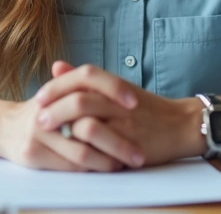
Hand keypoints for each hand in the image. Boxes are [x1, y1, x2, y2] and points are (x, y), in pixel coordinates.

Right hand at [0, 96, 130, 171]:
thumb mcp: (59, 94)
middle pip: (88, 122)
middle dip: (119, 139)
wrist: (2, 128)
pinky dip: (91, 169)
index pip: (87, 77)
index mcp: (55, 88)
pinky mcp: (33, 154)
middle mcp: (46, 109)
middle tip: (141, 148)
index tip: (136, 102)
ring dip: (108, 160)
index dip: (114, 88)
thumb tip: (127, 89)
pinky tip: (106, 168)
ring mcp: (38, 132)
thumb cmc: (41, 112)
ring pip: (82, 151)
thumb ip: (86, 89)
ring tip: (127, 163)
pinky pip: (69, 166)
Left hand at [34, 62, 204, 166]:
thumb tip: (57, 66)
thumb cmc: (146, 108)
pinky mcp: (131, 145)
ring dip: (66, 131)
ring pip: (88, 124)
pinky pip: (103, 149)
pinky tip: (71, 154)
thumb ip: (86, 80)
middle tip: (40, 120)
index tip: (40, 98)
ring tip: (52, 137)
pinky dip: (84, 151)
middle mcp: (120, 102)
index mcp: (114, 85)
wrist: (181, 124)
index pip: (82, 77)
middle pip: (80, 101)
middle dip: (56, 111)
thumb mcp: (117, 88)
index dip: (57, 87)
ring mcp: (126, 124)